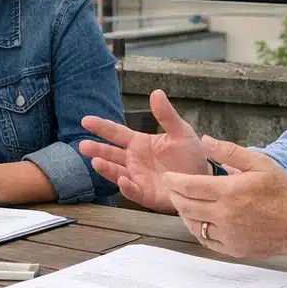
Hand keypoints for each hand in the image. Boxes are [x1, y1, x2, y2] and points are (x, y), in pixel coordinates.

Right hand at [78, 90, 207, 212]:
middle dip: (97, 149)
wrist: (203, 179)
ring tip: (96, 161)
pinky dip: (126, 186)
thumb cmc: (190, 155)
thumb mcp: (180, 131)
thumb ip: (166, 115)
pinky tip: (121, 180)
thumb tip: (156, 92)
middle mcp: (134, 160)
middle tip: (82, 145)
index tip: (85, 120)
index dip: (101, 127)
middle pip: (111, 153)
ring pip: (117, 172)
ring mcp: (138, 178)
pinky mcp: (146, 194)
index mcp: (139, 143)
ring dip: (106, 168)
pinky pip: (133, 191)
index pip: (116, 133)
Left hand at [164, 138, 286, 258]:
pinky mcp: (233, 249)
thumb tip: (205, 140)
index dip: (174, 181)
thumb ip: (229, 151)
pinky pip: (206, 241)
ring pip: (193, 225)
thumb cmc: (282, 192)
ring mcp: (229, 235)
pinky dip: (198, 230)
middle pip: (186, 207)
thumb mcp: (259, 163)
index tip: (168, 177)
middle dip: (174, 196)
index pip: (190, 186)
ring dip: (184, 214)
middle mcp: (226, 215)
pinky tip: (199, 221)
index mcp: (230, 192)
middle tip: (172, 189)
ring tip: (183, 203)